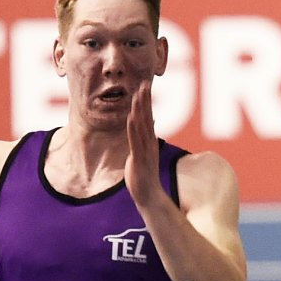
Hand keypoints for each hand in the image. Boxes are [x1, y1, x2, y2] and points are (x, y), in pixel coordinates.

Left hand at [124, 78, 162, 203]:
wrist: (149, 196)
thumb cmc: (144, 177)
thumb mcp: (144, 156)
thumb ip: (144, 142)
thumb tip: (147, 132)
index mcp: (150, 142)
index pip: (149, 118)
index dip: (146, 102)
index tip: (144, 86)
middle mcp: (150, 143)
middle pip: (148, 118)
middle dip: (145, 100)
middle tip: (144, 83)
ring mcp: (145, 150)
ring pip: (143, 126)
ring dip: (140, 110)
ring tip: (137, 95)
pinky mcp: (139, 159)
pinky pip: (136, 141)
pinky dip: (134, 129)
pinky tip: (131, 118)